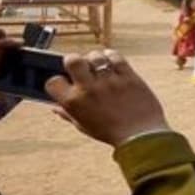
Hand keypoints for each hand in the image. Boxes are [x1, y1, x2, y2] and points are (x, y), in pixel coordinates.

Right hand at [45, 49, 170, 146]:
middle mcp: (89, 89)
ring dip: (95, 59)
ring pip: (95, 56)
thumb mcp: (84, 126)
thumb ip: (68, 114)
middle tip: (81, 68)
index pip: (53, 82)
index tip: (67, 83)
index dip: (58, 81)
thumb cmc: (111, 133)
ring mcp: (109, 81)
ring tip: (100, 67)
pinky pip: (115, 57)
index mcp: (74, 103)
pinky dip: (112, 57)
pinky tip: (112, 64)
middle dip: (74, 61)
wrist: (141, 138)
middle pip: (72, 60)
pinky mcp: (128, 76)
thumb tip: (54, 106)